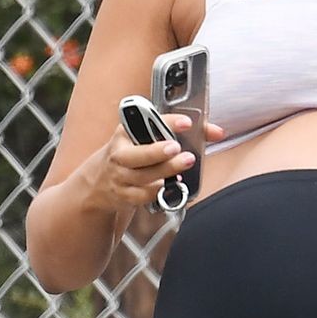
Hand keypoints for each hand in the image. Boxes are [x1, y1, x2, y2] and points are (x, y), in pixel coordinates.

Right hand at [78, 112, 225, 213]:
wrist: (99, 182)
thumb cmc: (131, 153)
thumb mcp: (146, 137)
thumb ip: (181, 133)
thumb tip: (217, 132)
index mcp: (126, 132)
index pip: (146, 122)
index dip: (167, 122)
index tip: (186, 122)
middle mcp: (120, 154)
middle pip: (137, 154)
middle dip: (157, 152)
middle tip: (177, 148)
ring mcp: (121, 176)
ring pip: (143, 176)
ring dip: (164, 171)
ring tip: (184, 164)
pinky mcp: (125, 195)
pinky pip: (143, 196)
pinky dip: (157, 191)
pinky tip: (169, 185)